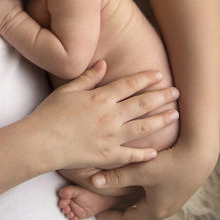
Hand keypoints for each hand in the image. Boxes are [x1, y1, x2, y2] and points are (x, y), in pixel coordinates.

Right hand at [31, 61, 180, 171]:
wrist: (41, 142)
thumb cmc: (50, 113)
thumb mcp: (68, 90)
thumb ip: (88, 77)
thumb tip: (104, 64)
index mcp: (100, 98)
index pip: (129, 85)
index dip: (146, 79)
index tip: (160, 75)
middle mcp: (110, 116)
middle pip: (142, 104)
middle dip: (162, 97)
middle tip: (177, 93)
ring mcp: (111, 137)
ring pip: (143, 128)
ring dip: (161, 121)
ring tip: (175, 116)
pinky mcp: (107, 156)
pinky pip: (131, 155)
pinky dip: (144, 154)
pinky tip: (156, 151)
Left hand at [92, 139, 217, 219]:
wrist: (201, 153)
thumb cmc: (171, 162)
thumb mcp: (141, 170)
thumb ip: (118, 177)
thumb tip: (94, 182)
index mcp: (156, 209)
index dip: (111, 218)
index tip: (98, 213)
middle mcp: (166, 209)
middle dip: (121, 216)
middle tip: (105, 209)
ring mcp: (173, 201)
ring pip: (148, 209)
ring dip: (132, 206)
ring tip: (117, 198)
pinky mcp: (178, 190)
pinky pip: (156, 201)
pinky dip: (142, 198)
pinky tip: (136, 186)